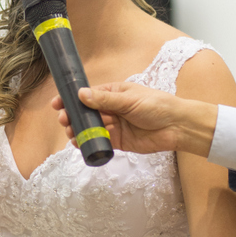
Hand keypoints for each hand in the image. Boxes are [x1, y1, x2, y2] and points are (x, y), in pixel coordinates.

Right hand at [51, 81, 216, 156]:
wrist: (177, 127)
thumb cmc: (157, 106)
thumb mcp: (129, 100)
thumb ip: (105, 100)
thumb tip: (81, 94)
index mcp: (114, 93)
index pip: (88, 95)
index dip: (72, 99)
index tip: (58, 103)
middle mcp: (112, 108)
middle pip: (87, 112)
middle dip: (73, 116)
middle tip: (64, 121)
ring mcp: (115, 125)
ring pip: (91, 128)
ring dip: (79, 130)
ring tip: (71, 133)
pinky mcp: (119, 141)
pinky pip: (100, 141)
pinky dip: (89, 143)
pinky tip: (80, 144)